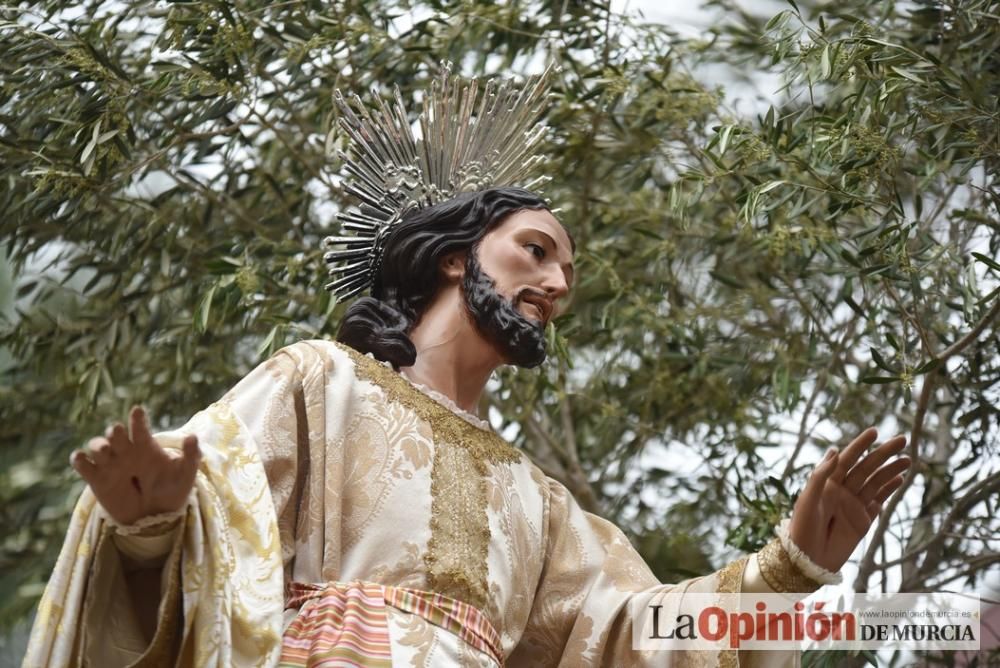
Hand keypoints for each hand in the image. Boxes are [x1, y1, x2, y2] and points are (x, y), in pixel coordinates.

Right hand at [70, 406, 200, 525]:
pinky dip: (78, 460)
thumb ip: (191, 455)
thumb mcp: (185, 474)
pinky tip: (79, 457)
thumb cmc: (171, 489)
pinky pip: (83, 466)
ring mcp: (109, 464)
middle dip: (115, 432)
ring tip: (104, 448)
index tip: (137, 411)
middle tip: (117, 432)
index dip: (138, 419)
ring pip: (98, 447)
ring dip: (98, 444)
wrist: (155, 516)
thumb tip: (193, 437)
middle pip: (116, 434)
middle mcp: (125, 450)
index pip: (140, 428)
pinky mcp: (96, 479)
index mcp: (146, 445)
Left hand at [789, 427, 909, 572]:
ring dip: (891, 470)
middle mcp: (842, 490)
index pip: (847, 458)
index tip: (874, 431)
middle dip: (883, 454)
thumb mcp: (808, 500)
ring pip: (876, 482)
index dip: (860, 445)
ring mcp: (854, 504)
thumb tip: (835, 450)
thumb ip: (821, 475)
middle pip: (866, 467)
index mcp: (827, 482)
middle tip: (902, 440)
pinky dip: (890, 490)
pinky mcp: (863, 520)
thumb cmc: (802, 528)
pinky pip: (879, 500)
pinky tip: (900, 479)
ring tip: (908, 460)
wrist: (807, 560)